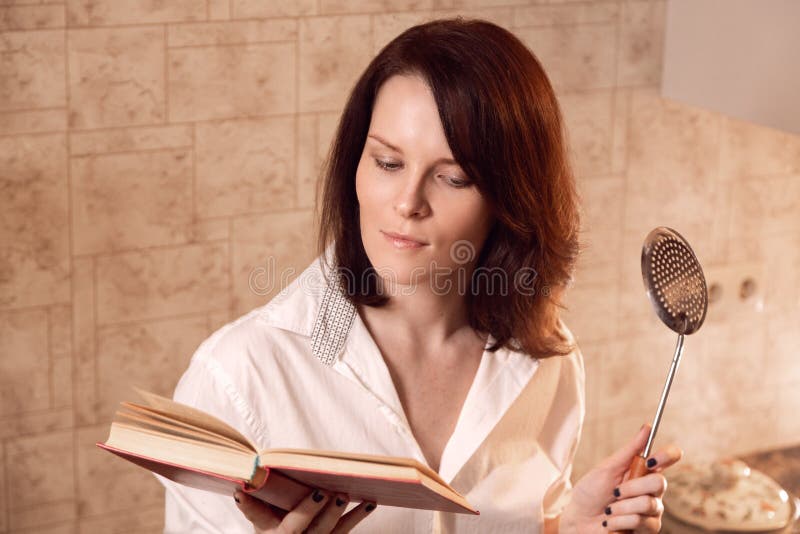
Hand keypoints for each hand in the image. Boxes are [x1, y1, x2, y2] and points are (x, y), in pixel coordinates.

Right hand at [234, 488, 375, 532]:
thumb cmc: (277, 522)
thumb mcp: (264, 515)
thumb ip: (257, 499)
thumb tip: (247, 476)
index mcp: (270, 531)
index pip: (258, 517)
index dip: (250, 506)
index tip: (242, 490)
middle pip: (298, 526)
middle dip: (308, 510)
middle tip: (320, 492)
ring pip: (326, 530)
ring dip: (336, 512)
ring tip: (343, 495)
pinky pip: (345, 530)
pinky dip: (358, 515)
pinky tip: (370, 501)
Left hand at [560, 423, 682, 532]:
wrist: (579, 520)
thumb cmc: (590, 492)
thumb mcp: (607, 468)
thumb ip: (629, 450)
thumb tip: (648, 426)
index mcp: (644, 470)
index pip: (670, 457)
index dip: (667, 455)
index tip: (650, 461)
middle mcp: (652, 490)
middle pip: (660, 482)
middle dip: (631, 488)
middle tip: (614, 492)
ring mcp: (653, 510)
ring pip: (649, 503)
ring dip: (621, 507)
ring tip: (609, 510)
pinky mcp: (648, 529)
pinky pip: (642, 522)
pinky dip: (620, 521)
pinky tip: (611, 524)